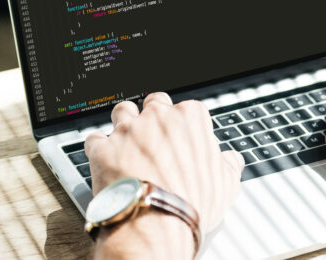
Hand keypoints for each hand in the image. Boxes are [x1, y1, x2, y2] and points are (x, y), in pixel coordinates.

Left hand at [85, 93, 242, 257]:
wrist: (156, 223)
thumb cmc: (193, 203)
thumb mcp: (226, 185)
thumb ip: (228, 165)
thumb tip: (230, 160)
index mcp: (191, 119)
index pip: (189, 109)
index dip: (186, 125)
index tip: (184, 138)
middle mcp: (158, 117)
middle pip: (155, 102)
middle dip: (154, 115)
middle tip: (157, 136)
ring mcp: (127, 131)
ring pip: (123, 111)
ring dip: (125, 123)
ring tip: (129, 140)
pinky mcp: (102, 148)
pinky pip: (95, 138)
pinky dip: (99, 146)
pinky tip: (105, 157)